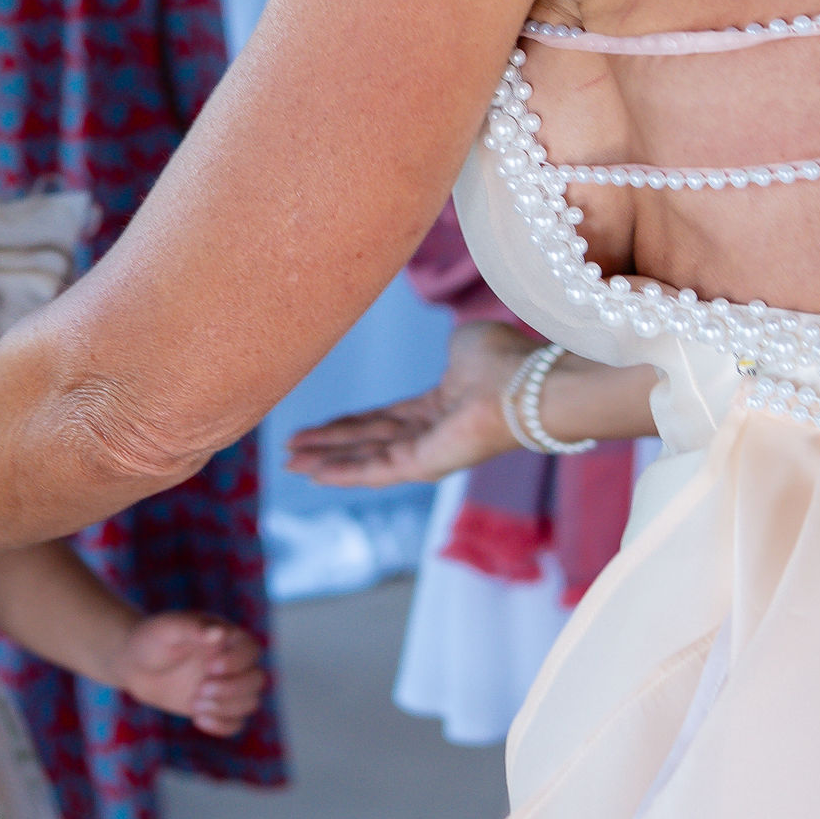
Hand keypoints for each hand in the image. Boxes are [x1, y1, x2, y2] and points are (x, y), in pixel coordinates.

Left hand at [117, 614, 265, 735]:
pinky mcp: (217, 707)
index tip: (210, 667)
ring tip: (194, 704)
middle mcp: (233, 661)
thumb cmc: (151, 640)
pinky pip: (237, 722)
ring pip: (250, 702)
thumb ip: (192, 628)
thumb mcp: (167, 628)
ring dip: (226, 708)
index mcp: (227, 637)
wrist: (135, 665)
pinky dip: (222, 725)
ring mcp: (227, 686)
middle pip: (257, 679)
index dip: (238, 662)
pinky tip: (197, 718)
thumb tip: (220, 632)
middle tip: (200, 690)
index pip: (252, 650)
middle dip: (232, 689)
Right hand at [285, 319, 540, 486]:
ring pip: (367, 458)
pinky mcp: (426, 465)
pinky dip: (345, 472)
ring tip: (292, 462)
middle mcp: (432, 433)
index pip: (385, 418)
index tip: (316, 426)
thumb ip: (450, 351)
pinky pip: (377, 470)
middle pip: (369, 441)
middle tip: (291, 450)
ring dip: (328, 460)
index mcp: (441, 405)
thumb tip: (450, 347)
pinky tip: (315, 474)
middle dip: (329, 445)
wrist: (528, 384)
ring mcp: (428, 452)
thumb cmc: (506, 360)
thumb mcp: (464, 344)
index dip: (348, 423)